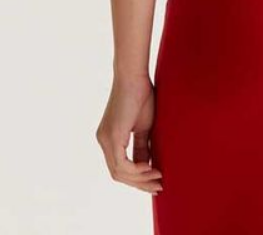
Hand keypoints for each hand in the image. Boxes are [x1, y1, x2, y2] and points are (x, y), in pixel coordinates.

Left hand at [95, 74, 162, 194]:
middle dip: (139, 183)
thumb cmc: (141, 95)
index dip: (137, 178)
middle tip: (158, 186)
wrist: (134, 75)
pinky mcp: (112, 137)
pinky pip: (121, 164)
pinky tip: (149, 168)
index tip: (155, 180)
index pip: (120, 168)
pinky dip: (135, 170)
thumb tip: (147, 166)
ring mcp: (105, 139)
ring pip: (119, 172)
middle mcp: (103, 140)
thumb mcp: (143, 127)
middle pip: (118, 174)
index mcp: (109, 138)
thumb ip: (141, 147)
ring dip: (139, 179)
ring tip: (158, 177)